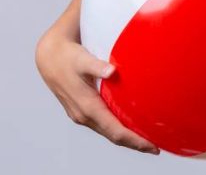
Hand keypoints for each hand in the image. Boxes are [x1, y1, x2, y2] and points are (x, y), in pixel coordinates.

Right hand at [35, 31, 159, 154]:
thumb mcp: (83, 59)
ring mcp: (81, 115)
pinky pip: (103, 126)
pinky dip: (117, 130)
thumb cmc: (68, 58)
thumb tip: (112, 71)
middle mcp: (83, 115)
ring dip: (126, 138)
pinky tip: (128, 126)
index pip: (115, 131)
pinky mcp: (81, 111)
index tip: (151, 145)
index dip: (134, 140)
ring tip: (146, 140)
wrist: (49, 58)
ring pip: (107, 132)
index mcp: (87, 106)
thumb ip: (97, 66)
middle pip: (113, 136)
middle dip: (134, 143)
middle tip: (156, 147)